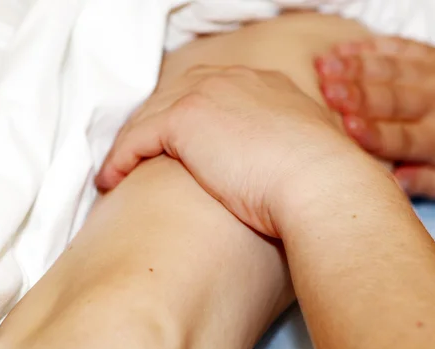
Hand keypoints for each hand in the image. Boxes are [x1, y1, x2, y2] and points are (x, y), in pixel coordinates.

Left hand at [96, 66, 375, 236]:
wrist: (319, 182)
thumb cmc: (320, 180)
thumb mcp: (309, 149)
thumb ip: (289, 144)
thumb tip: (286, 163)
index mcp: (264, 84)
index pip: (211, 91)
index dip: (189, 115)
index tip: (176, 140)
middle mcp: (233, 80)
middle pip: (176, 96)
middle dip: (155, 123)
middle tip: (139, 152)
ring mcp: (207, 94)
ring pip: (153, 114)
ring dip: (133, 142)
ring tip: (118, 169)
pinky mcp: (185, 119)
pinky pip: (139, 136)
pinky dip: (122, 157)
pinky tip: (113, 178)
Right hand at [315, 36, 434, 205]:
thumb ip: (434, 185)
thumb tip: (392, 183)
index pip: (407, 137)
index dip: (376, 133)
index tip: (348, 127)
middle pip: (394, 98)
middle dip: (357, 92)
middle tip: (325, 89)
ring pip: (393, 69)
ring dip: (356, 66)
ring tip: (323, 65)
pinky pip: (402, 48)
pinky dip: (372, 47)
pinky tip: (345, 47)